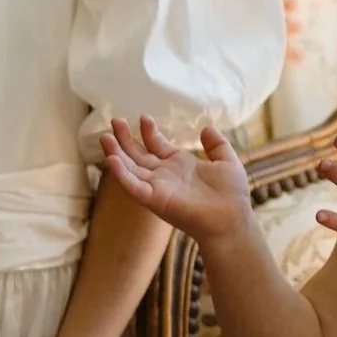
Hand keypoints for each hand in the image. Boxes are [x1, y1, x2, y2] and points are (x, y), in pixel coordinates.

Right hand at [100, 111, 255, 249]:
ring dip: (116, 153)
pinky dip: (121, 174)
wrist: (232, 219)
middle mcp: (164, 176)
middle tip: (115, 121)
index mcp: (179, 165)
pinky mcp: (154, 200)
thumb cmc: (232, 195)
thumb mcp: (227, 162)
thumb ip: (217, 145)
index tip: (144, 118)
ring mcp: (157, 188)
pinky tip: (111, 158)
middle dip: (125, 139)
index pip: (157, 146)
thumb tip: (206, 128)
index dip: (149, 132)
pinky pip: (133, 186)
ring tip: (105, 136)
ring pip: (130, 168)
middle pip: (138, 155)